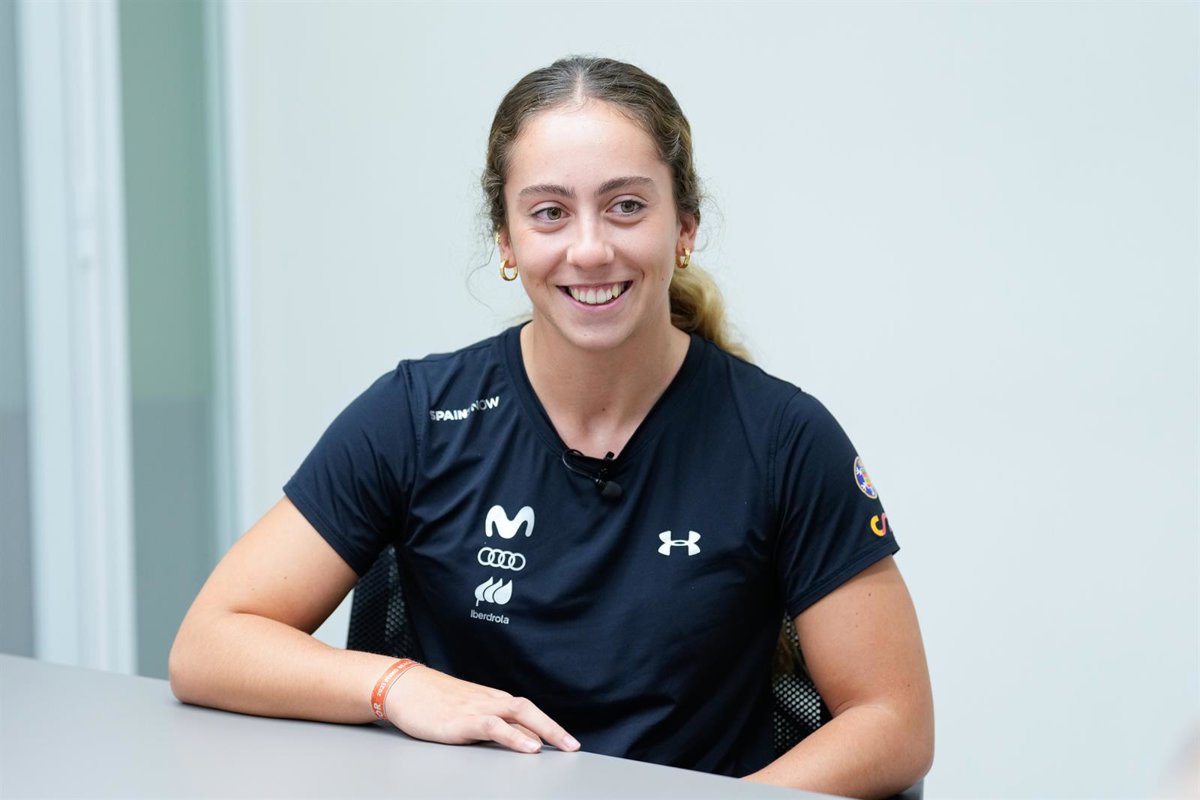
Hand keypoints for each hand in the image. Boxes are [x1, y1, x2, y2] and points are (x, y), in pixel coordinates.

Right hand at [384, 666, 579, 754]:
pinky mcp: (460, 721)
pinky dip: (514, 735)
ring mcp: (475, 709)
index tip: (566, 741)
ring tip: (562, 746)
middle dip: (554, 728)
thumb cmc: (429, 700)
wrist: (401, 686)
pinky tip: (528, 746)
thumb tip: (501, 738)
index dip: (548, 725)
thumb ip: (483, 723)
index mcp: (489, 699)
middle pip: (529, 710)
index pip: (526, 711)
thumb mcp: (462, 711)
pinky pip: (494, 726)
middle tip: (574, 746)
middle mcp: (488, 701)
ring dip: (544, 729)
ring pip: (518, 713)